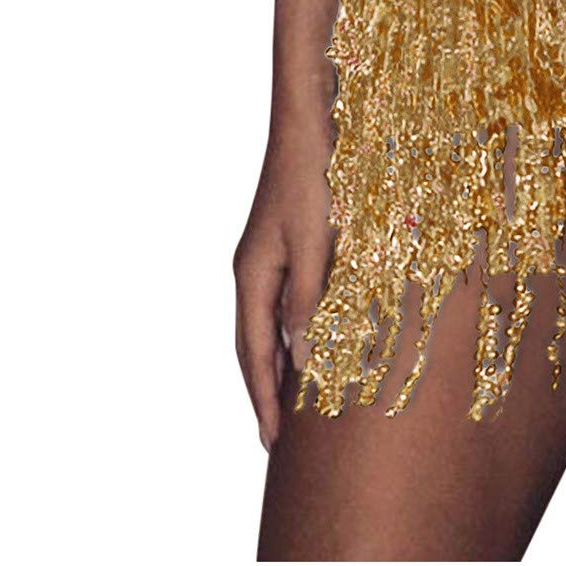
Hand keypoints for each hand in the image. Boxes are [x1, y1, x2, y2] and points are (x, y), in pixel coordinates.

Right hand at [233, 131, 333, 450]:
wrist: (308, 125)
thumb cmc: (313, 179)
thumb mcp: (314, 243)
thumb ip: (308, 301)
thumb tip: (298, 359)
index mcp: (252, 275)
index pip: (254, 351)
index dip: (262, 397)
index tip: (270, 440)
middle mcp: (252, 271)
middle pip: (252, 344)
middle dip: (262, 391)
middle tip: (274, 437)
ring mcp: (265, 257)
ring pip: (265, 325)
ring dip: (274, 366)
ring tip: (287, 404)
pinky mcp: (283, 244)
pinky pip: (280, 303)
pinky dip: (287, 333)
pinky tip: (304, 343)